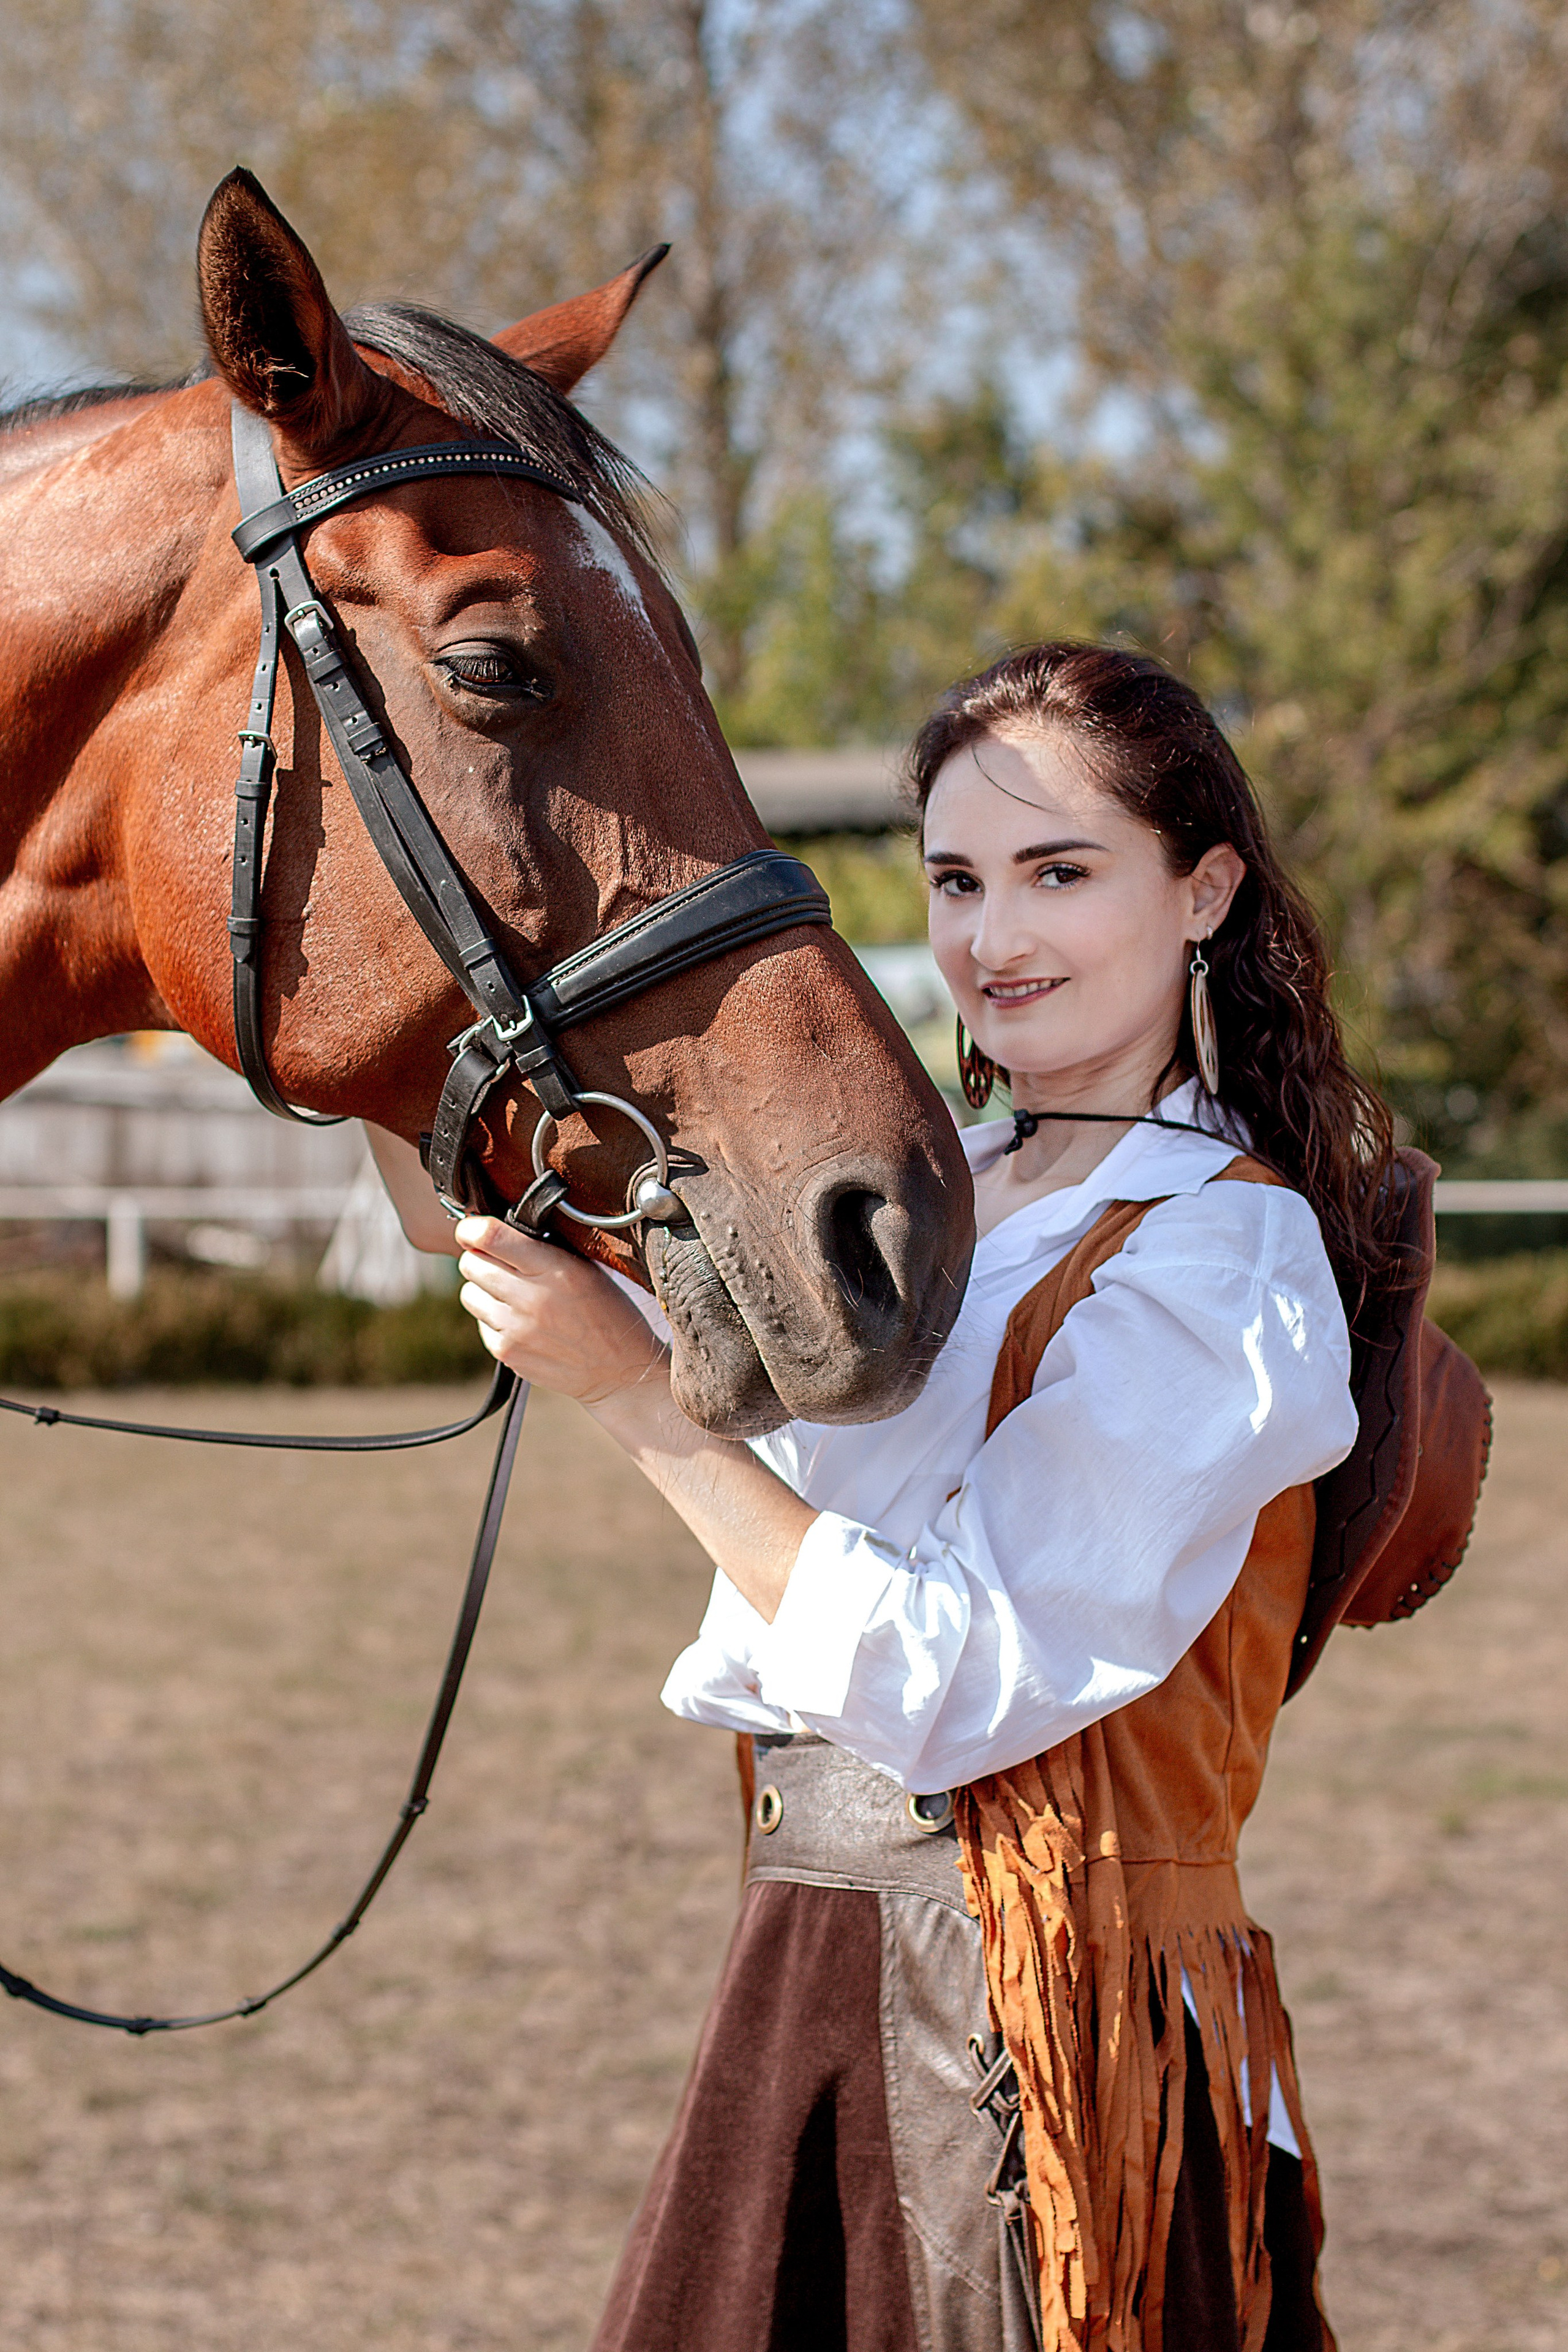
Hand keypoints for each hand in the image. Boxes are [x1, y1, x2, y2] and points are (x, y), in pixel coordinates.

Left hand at [454, 1217, 666, 1402]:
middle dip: (479, 1258)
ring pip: (469, 1294)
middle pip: (471, 1264)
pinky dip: (492, 1319)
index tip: (472, 1230)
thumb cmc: (609, 1314)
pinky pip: (480, 1324)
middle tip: (496, 1263)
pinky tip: (518, 1321)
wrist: (620, 1371)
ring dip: (482, 1289)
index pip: (491, 1237)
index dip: (472, 1229)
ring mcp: (516, 1329)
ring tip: (508, 1294)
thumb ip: (545, 1249)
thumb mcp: (588, 1269)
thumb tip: (500, 1233)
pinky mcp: (507, 1353)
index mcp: (556, 1269)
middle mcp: (532, 1298)